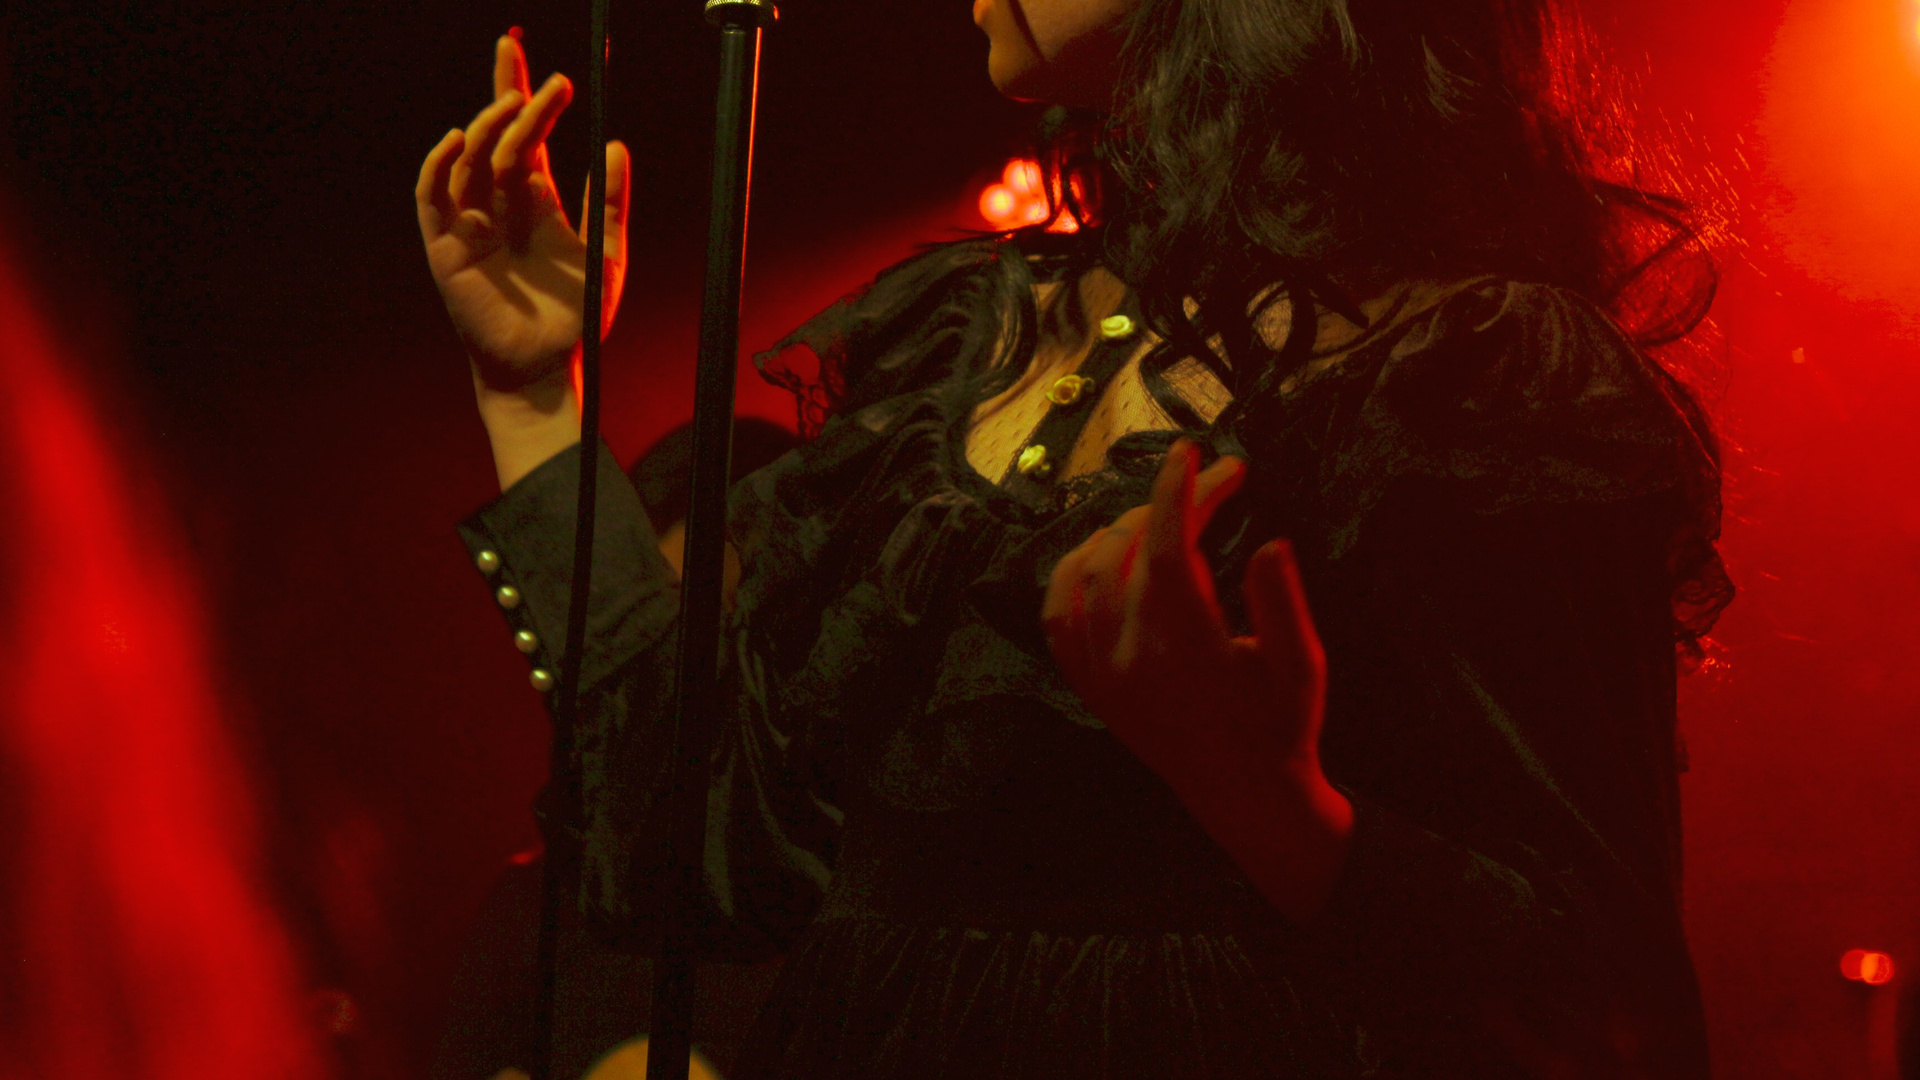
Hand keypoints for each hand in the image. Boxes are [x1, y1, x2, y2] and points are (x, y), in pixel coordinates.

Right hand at [415, 35, 631, 393]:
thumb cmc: (576, 317)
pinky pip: (432, 198)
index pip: (523, 135)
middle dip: (514, 103)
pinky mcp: (445, 248)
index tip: (525, 55)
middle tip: (544, 83)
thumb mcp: (607, 252)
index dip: (520, 93)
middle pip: (497, 139)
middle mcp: (497, 204)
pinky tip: (457, 140)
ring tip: (512, 106)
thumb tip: (616, 144)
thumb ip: (610, 201)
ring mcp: (468, 223)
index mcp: (534, 201)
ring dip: (486, 129)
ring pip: (468, 161)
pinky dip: (439, 167)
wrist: (546, 366)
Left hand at [1042, 440, 1352, 922]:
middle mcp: (1129, 659)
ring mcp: (1103, 675)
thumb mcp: (1301, 666)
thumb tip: (1271, 541)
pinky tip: (1100, 559)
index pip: (1165, 547)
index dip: (1177, 491)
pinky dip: (1072, 577)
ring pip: (1082, 578)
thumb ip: (1281, 602)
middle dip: (1164, 506)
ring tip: (1160, 517)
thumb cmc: (1282, 728)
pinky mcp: (1092, 689)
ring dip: (1116, 534)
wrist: (1246, 797)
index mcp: (1183, 648)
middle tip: (1210, 485)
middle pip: (1126, 553)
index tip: (1191, 451)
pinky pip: (1058, 620)